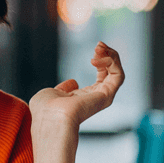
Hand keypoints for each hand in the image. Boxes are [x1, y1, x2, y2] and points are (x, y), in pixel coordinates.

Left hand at [28, 42, 122, 162]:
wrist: (50, 118)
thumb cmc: (45, 109)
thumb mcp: (50, 93)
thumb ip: (61, 88)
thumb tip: (72, 82)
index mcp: (83, 98)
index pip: (101, 77)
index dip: (100, 61)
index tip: (94, 50)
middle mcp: (95, 98)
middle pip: (112, 73)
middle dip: (109, 55)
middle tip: (99, 44)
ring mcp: (102, 98)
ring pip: (118, 72)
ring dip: (112, 55)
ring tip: (99, 46)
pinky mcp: (107, 96)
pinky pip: (118, 75)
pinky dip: (112, 61)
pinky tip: (97, 57)